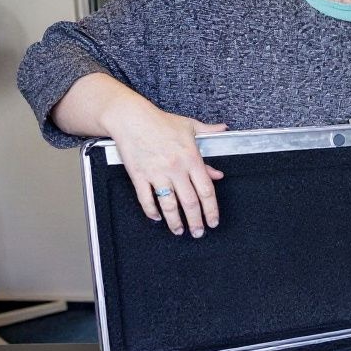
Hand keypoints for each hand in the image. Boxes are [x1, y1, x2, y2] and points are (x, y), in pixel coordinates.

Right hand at [103, 100, 226, 237]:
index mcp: (191, 158)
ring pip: (169, 205)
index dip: (211, 210)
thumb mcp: (190, 127)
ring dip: (175, 222)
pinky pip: (146, 199)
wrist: (131, 118)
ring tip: (179, 231)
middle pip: (190, 202)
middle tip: (199, 232)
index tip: (213, 221)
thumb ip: (209, 141)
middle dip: (196, 221)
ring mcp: (156, 173)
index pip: (206, 190)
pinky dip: (151, 211)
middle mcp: (176, 169)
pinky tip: (157, 218)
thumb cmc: (160, 121)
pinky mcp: (138, 175)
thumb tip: (219, 158)